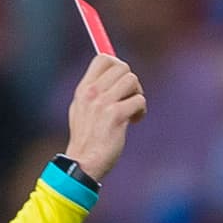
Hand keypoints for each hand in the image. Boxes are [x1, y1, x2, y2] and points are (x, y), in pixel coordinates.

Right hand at [64, 53, 146, 182]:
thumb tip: (111, 77)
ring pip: (132, 80)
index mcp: (83, 89)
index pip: (103, 59)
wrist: (84, 163)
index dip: (117, 65)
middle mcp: (93, 92)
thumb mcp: (81, 110)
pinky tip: (134, 121)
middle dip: (131, 82)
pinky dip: (141, 110)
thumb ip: (93, 93)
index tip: (121, 81)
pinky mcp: (116, 116)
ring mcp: (104, 103)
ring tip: (133, 110)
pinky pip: (139, 100)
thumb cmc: (86, 140)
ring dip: (137, 94)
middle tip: (130, 98)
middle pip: (121, 67)